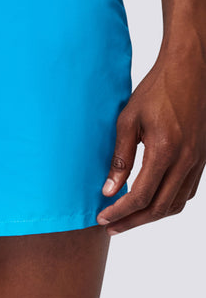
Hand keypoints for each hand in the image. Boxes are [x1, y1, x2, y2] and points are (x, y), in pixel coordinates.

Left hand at [97, 43, 205, 234]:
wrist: (190, 71)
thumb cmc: (155, 90)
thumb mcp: (128, 120)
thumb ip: (119, 157)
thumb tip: (108, 189)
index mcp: (165, 151)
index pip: (141, 196)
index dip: (120, 212)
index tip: (101, 216)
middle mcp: (186, 161)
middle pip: (159, 207)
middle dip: (133, 221)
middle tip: (110, 226)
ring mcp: (198, 161)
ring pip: (176, 204)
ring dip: (151, 216)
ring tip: (127, 218)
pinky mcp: (202, 158)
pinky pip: (186, 192)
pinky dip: (167, 203)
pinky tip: (151, 202)